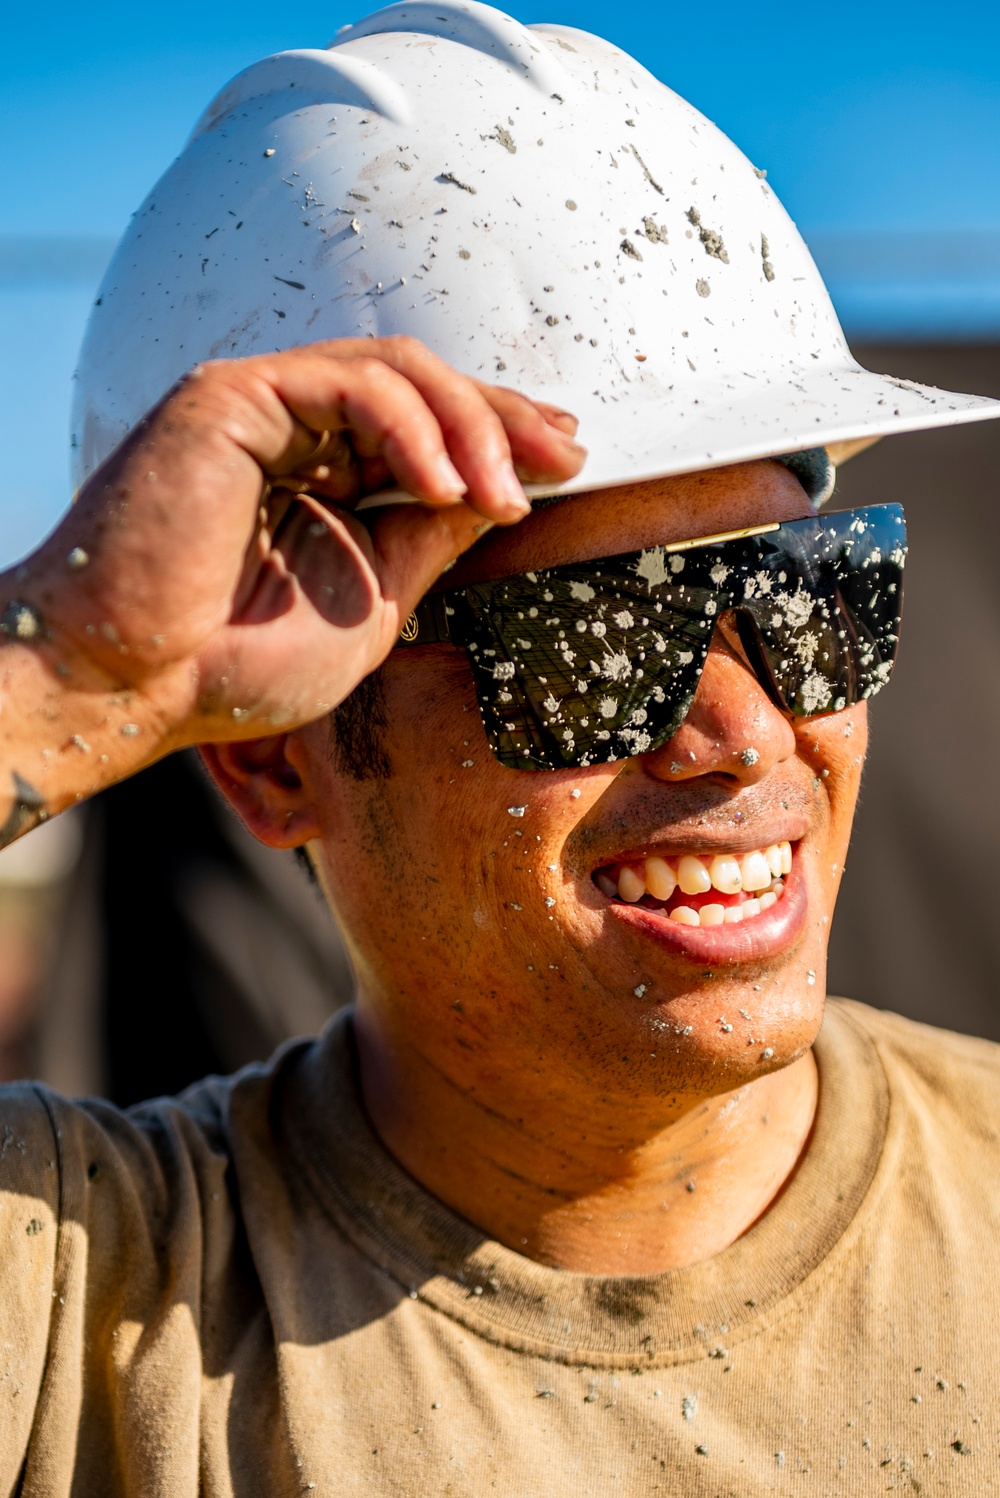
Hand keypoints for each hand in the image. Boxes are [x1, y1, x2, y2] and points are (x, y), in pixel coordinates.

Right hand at [15, 338, 584, 775]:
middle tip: (564, 458)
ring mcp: (259, 407)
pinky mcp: (231, 399)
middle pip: (422, 386)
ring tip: (506, 494)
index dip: (498, 436)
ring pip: (394, 371)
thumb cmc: (235, 665)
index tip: (565, 462)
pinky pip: (346, 384)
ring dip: (469, 425)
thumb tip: (500, 500)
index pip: (426, 429)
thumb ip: (429, 541)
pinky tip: (445, 486)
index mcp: (321, 475)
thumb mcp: (373, 601)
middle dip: (502, 419)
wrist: (132, 687)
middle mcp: (292, 430)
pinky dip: (409, 426)